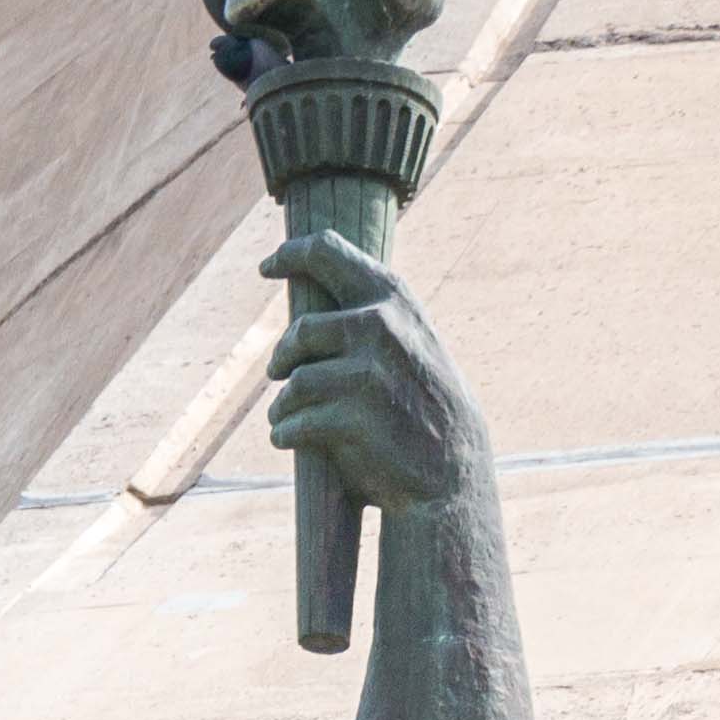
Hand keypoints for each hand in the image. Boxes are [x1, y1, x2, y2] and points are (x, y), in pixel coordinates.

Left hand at [261, 234, 487, 514]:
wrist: (452, 466)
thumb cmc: (423, 401)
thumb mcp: (409, 339)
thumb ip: (370, 312)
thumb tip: (311, 282)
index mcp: (391, 295)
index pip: (326, 253)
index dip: (289, 256)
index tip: (267, 267)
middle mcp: (378, 325)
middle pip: (300, 332)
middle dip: (282, 355)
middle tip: (276, 371)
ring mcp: (365, 372)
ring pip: (294, 383)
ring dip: (282, 404)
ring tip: (283, 415)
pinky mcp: (350, 419)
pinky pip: (294, 422)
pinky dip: (284, 432)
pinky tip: (285, 437)